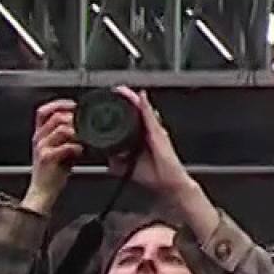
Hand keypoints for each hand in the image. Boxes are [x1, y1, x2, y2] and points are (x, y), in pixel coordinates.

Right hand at [23, 100, 76, 211]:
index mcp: (40, 134)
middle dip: (74, 118)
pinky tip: (81, 151)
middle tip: (84, 124)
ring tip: (84, 139)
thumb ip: (66, 136)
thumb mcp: (57, 148)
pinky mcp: (47, 158)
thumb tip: (82, 125)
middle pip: (56, 117)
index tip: (74, 105)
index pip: (44, 111)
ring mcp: (42, 148)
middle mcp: (38, 138)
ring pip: (62, 129)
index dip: (59, 104)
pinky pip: (66, 146)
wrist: (43, 191)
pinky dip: (77, 147)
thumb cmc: (52, 171)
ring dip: (78, 132)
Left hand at [119, 90, 211, 236]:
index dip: (123, 107)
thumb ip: (116, 160)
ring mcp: (155, 130)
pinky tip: (140, 97)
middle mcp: (149, 131)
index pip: (131, 118)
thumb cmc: (154, 175)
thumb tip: (104, 156)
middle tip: (117, 90)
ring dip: (133, 99)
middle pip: (137, 111)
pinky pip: (150, 117)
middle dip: (127, 99)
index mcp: (141, 137)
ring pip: (143, 110)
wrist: (168, 183)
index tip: (113, 99)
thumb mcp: (126, 167)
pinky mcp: (159, 133)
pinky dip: (145, 106)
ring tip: (123, 90)